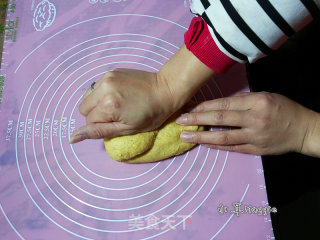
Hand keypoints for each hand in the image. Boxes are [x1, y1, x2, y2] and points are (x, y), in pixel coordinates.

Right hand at [70, 68, 175, 143]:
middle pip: (83, 108)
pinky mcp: (111, 71)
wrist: (167, 89)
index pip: (89, 121)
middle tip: (116, 115)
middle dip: (96, 114)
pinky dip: (103, 93)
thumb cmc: (152, 113)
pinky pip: (97, 86)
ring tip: (117, 104)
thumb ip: (99, 132)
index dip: (102, 126)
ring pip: (88, 96)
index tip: (118, 122)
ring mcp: (107, 77)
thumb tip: (73, 137)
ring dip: (97, 103)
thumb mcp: (127, 128)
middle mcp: (104, 88)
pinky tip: (119, 95)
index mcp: (108, 105)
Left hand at [177, 92, 317, 155]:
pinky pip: (233, 148)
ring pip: (223, 137)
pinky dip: (217, 147)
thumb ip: (242, 100)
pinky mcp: (256, 150)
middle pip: (220, 119)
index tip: (189, 108)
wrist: (304, 129)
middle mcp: (254, 119)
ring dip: (202, 137)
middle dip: (197, 120)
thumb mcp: (265, 96)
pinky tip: (204, 145)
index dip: (204, 107)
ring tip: (185, 136)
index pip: (224, 104)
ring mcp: (255, 136)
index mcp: (256, 102)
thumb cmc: (284, 108)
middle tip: (180, 121)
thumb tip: (219, 104)